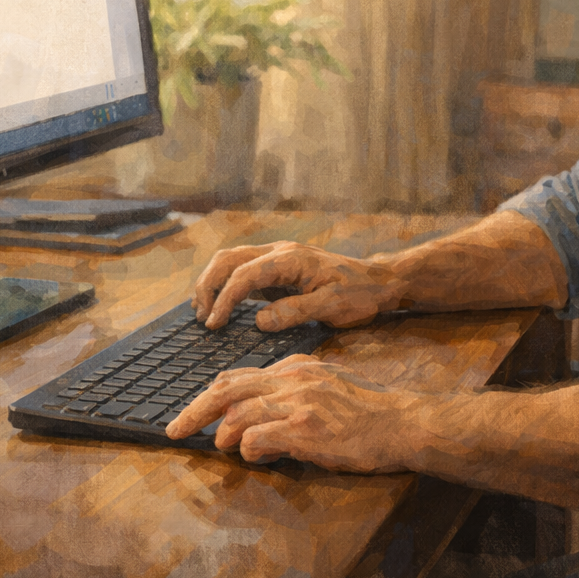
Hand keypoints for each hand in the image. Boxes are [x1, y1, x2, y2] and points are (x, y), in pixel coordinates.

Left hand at [165, 355, 423, 471]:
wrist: (402, 422)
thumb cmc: (370, 411)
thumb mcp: (329, 385)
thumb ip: (295, 390)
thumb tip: (262, 412)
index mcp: (297, 365)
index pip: (241, 374)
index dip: (214, 394)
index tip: (199, 410)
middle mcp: (293, 378)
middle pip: (227, 387)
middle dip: (196, 408)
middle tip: (175, 428)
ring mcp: (298, 401)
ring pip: (238, 411)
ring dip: (222, 434)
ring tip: (221, 448)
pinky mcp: (304, 428)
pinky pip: (257, 437)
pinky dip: (248, 450)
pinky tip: (256, 458)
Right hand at [193, 241, 402, 329]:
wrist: (377, 282)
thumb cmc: (359, 293)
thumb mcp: (332, 306)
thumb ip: (295, 312)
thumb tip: (259, 321)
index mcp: (290, 259)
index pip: (244, 275)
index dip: (224, 299)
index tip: (213, 324)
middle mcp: (278, 253)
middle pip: (228, 260)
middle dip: (208, 285)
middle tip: (201, 317)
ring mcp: (276, 260)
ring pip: (231, 262)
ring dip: (212, 283)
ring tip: (203, 313)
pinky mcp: (277, 272)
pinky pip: (243, 274)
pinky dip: (225, 287)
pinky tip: (220, 308)